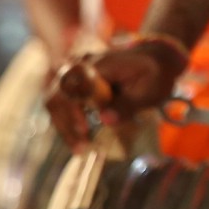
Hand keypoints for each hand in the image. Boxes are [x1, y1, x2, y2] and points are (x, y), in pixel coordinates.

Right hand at [45, 43, 182, 149]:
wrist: (154, 60)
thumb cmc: (154, 75)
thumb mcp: (150, 90)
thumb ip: (128, 104)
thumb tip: (105, 120)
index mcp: (100, 64)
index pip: (74, 84)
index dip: (73, 108)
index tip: (83, 130)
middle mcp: (81, 64)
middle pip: (58, 93)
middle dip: (66, 123)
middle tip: (80, 148)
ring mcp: (75, 72)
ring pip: (55, 99)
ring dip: (64, 125)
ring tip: (79, 148)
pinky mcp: (74, 83)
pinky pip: (61, 102)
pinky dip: (66, 121)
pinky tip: (78, 139)